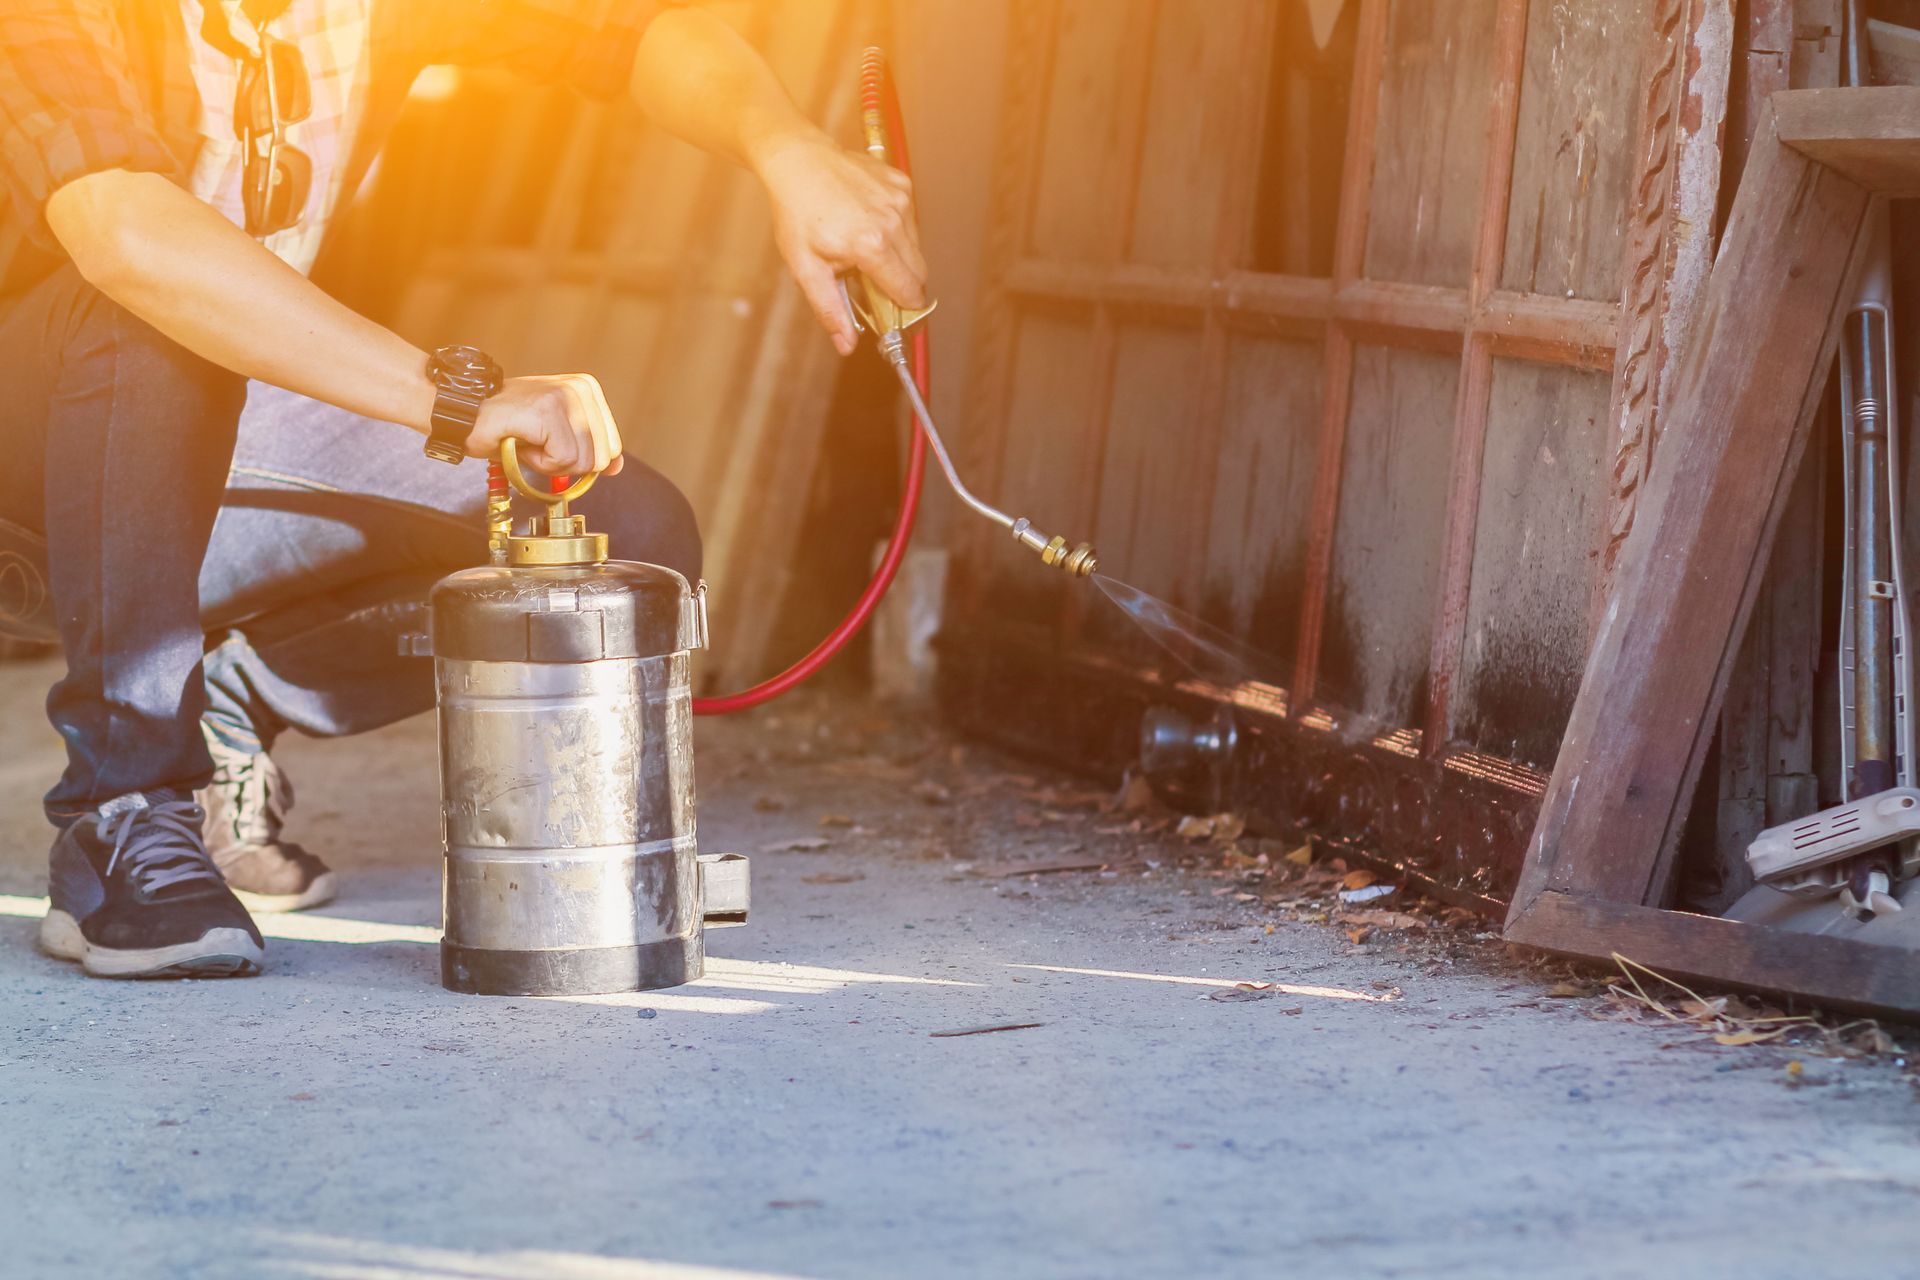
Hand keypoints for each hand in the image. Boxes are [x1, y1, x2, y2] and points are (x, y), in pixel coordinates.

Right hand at [467, 374, 624, 476]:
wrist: (464, 415)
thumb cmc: (508, 426)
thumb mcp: (557, 437)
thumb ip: (589, 448)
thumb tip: (617, 466)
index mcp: (588, 389)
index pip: (612, 447)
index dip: (580, 458)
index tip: (550, 441)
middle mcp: (582, 388)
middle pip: (602, 458)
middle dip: (567, 463)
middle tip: (536, 442)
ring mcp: (566, 396)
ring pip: (583, 462)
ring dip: (550, 463)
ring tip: (527, 440)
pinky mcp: (549, 410)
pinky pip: (562, 460)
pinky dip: (538, 462)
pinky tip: (521, 441)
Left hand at [752, 125, 928, 354]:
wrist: (798, 161)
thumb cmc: (798, 212)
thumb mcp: (805, 267)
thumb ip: (830, 310)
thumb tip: (846, 345)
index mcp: (871, 246)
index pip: (909, 291)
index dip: (905, 309)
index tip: (896, 316)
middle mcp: (892, 222)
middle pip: (919, 272)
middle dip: (902, 284)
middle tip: (873, 282)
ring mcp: (899, 201)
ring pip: (915, 246)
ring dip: (897, 255)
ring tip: (863, 245)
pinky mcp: (901, 185)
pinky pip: (910, 220)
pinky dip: (895, 228)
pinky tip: (867, 220)